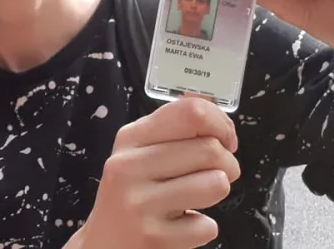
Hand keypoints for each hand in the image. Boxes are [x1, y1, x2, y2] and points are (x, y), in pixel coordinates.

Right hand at [73, 98, 239, 248]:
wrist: (104, 243)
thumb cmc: (131, 193)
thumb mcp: (140, 152)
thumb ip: (172, 127)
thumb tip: (204, 99)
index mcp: (130, 137)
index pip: (191, 112)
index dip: (221, 124)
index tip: (225, 140)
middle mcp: (129, 165)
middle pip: (210, 149)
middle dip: (228, 164)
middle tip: (218, 174)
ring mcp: (139, 202)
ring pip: (215, 184)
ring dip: (217, 192)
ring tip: (199, 197)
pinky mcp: (153, 236)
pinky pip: (206, 226)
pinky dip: (202, 228)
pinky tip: (181, 225)